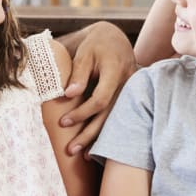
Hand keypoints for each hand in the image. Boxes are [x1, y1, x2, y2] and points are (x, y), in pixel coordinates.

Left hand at [60, 22, 135, 155]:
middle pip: (109, 115)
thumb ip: (77, 73)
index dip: (82, 112)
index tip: (63, 121)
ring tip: (84, 156)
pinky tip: (99, 148)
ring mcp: (132, 93)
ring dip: (100, 138)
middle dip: (89, 134)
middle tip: (70, 149)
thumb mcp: (84, 53)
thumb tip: (69, 95)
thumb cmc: (95, 46)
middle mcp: (128, 84)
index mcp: (116, 70)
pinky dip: (109, 133)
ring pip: (117, 120)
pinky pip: (120, 118)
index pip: (100, 98)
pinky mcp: (132, 99)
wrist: (115, 40)